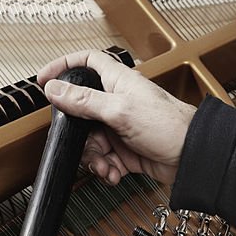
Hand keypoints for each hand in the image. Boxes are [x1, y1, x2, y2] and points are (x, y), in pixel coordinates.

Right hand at [36, 50, 195, 185]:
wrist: (191, 157)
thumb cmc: (167, 125)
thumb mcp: (119, 110)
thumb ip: (84, 100)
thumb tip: (55, 89)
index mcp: (117, 82)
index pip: (85, 63)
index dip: (64, 67)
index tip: (45, 79)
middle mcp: (117, 103)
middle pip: (81, 113)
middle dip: (79, 135)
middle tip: (85, 144)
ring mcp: (120, 128)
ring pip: (91, 141)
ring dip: (94, 158)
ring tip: (105, 165)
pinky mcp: (126, 151)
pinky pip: (105, 159)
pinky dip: (106, 169)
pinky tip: (114, 173)